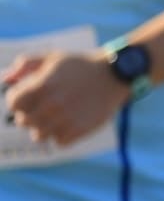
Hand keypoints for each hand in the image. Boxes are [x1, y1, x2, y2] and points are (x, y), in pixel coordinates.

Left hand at [3, 52, 130, 147]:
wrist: (115, 75)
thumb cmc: (81, 65)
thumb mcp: (53, 58)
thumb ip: (26, 64)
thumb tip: (6, 78)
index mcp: (42, 86)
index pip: (13, 104)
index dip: (19, 100)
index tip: (29, 97)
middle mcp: (52, 104)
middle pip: (24, 121)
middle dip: (30, 114)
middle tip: (44, 107)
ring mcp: (66, 119)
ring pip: (39, 135)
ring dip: (45, 128)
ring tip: (56, 118)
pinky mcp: (80, 130)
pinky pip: (60, 142)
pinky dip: (63, 136)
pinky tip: (70, 123)